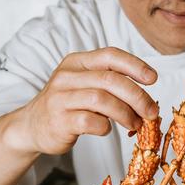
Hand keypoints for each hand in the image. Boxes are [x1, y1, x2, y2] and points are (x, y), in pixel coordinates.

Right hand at [15, 47, 158, 154]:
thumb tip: (146, 97)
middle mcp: (67, 76)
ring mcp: (60, 98)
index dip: (135, 65)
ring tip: (135, 124)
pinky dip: (106, 127)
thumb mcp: (84, 84)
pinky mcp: (59, 121)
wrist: (31, 126)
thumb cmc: (67, 104)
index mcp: (77, 62)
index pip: (110, 55)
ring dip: (126, 114)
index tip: (153, 78)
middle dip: (137, 96)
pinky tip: (107, 129)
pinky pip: (91, 122)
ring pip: (102, 100)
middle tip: (151, 112)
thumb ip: (110, 83)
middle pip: (111, 80)